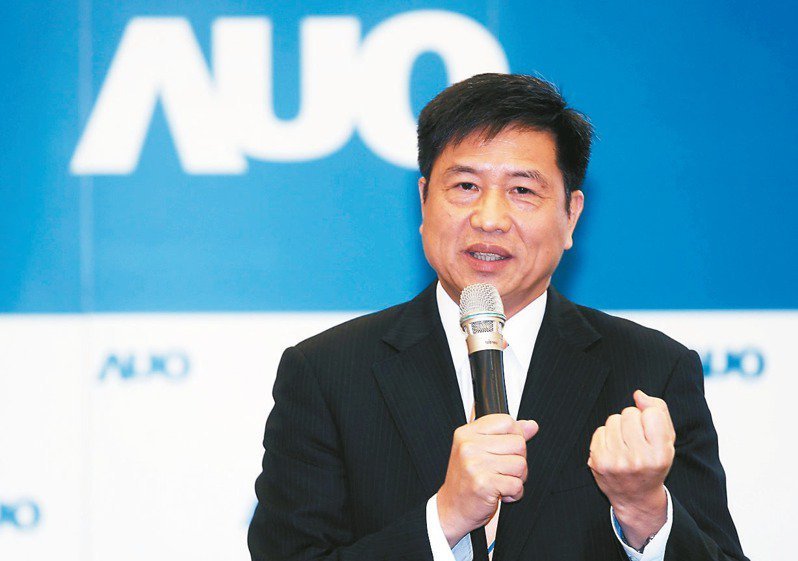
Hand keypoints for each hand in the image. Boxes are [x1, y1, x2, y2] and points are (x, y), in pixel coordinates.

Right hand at [437, 414, 538, 546]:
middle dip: (518, 460)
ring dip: (517, 478)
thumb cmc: (466, 480)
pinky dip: (515, 493)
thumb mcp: (481, 450)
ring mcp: (475, 465)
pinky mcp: (483, 484)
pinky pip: (517, 484)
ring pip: (521, 464)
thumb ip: (506, 435)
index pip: (506, 421)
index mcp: (467, 433)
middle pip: (518, 443)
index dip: (515, 436)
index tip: (507, 449)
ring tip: (501, 481)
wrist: (452, 508)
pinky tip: (501, 493)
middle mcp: (468, 446)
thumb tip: (531, 426)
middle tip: (503, 470)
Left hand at [587, 390, 674, 548]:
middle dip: (632, 421)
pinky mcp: (599, 462)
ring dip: (618, 427)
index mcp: (660, 454)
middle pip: (629, 413)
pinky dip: (606, 436)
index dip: (649, 417)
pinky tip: (614, 450)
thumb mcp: (666, 441)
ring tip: (625, 444)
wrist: (636, 497)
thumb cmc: (653, 464)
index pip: (651, 413)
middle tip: (636, 439)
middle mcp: (638, 459)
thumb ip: (658, 412)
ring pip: (613, 419)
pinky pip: (600, 430)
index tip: (650, 432)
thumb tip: (638, 394)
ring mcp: (616, 462)